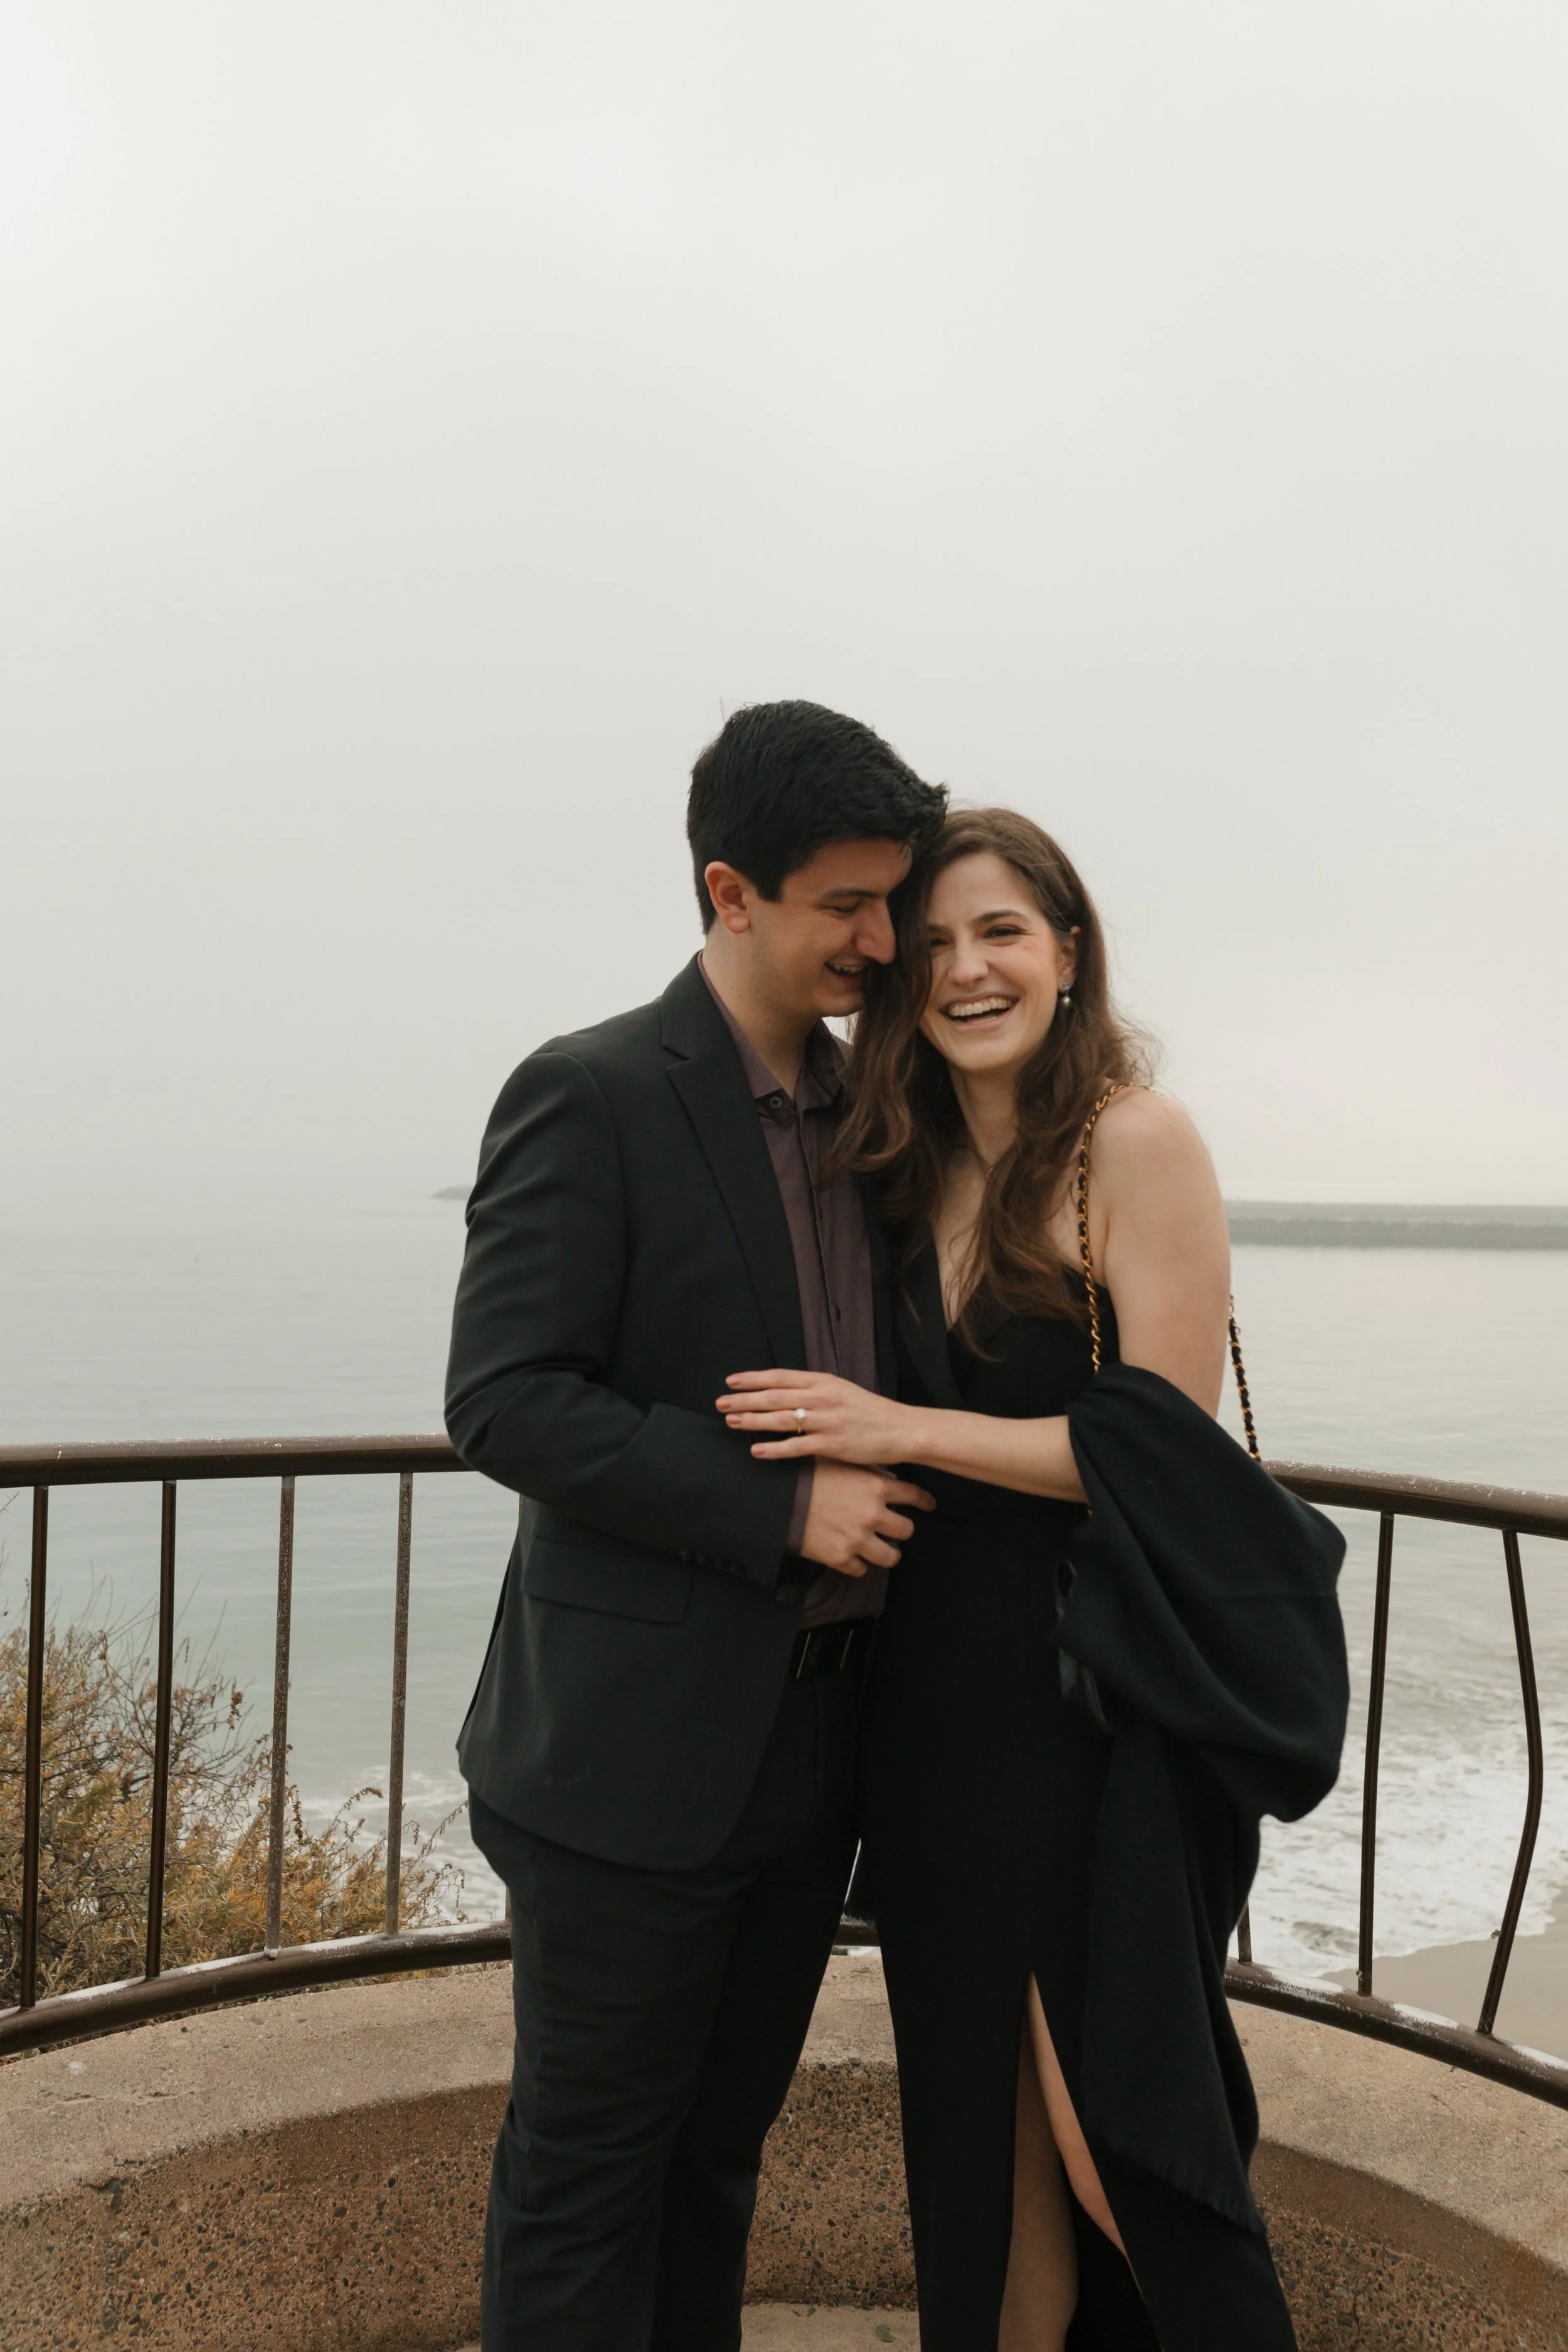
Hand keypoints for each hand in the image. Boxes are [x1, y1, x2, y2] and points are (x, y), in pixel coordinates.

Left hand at [717, 1368, 919, 1466]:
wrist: (901, 1429)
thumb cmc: (870, 1411)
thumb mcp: (841, 1391)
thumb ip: (814, 1390)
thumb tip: (784, 1391)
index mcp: (823, 1381)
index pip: (780, 1376)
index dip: (753, 1378)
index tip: (731, 1381)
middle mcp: (822, 1397)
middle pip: (774, 1396)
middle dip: (744, 1400)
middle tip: (720, 1403)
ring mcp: (826, 1421)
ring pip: (780, 1419)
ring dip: (752, 1421)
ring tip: (731, 1422)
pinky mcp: (832, 1444)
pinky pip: (796, 1447)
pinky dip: (774, 1449)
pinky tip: (756, 1451)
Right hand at [797, 1457, 935, 1575]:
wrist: (778, 1499)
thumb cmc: (809, 1475)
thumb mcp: (842, 1463)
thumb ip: (870, 1472)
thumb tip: (891, 1479)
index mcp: (875, 1487)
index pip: (914, 1495)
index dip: (924, 1501)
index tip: (929, 1505)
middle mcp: (872, 1514)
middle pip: (907, 1530)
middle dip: (902, 1530)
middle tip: (894, 1529)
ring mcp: (857, 1538)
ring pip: (891, 1557)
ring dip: (887, 1553)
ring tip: (881, 1550)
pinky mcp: (841, 1558)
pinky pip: (861, 1569)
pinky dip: (857, 1564)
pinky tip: (851, 1555)